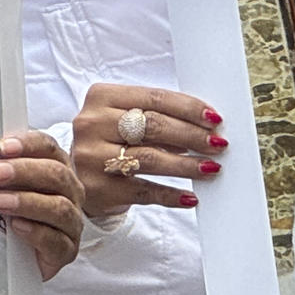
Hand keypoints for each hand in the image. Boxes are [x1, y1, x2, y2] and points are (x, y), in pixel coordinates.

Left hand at [0, 132, 84, 279]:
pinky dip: (36, 232)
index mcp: (55, 168)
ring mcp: (71, 222)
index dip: (28, 144)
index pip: (49, 147)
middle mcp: (69, 192)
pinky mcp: (66, 251)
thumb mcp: (3, 187)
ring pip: (60, 208)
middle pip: (57, 174)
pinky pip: (57, 241)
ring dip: (27, 202)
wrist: (15, 256)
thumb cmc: (9, 213)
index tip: (3, 147)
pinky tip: (16, 226)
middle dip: (24, 171)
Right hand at [70, 85, 226, 215]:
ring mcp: (92, 157)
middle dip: (191, 135)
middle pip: (153, 126)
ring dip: (186, 165)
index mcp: (101, 97)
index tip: (214, 119)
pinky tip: (189, 197)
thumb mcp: (124, 120)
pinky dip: (170, 195)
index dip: (188, 108)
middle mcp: (92, 124)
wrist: (77, 176)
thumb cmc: (109, 142)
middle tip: (218, 144)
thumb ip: (156, 116)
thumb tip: (205, 127)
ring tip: (211, 168)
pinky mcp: (98, 188)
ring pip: (149, 158)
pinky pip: (143, 191)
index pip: (154, 98)